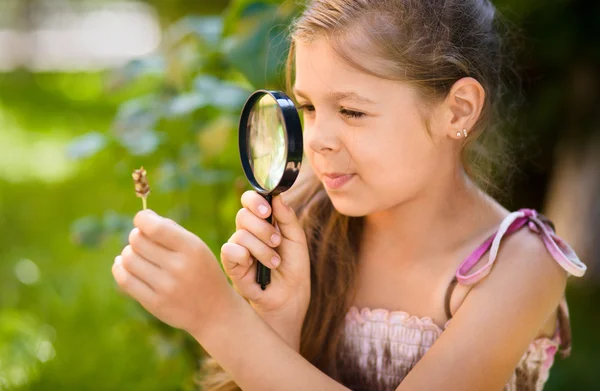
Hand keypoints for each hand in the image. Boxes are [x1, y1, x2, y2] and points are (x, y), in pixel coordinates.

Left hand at [112, 210, 232, 336]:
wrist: (214, 312)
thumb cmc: (203, 272)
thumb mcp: (198, 248)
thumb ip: (172, 231)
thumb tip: (142, 218)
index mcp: (192, 248)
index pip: (155, 228)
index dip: (142, 219)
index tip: (142, 219)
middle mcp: (179, 267)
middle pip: (137, 241)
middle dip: (136, 236)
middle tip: (143, 241)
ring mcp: (166, 287)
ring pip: (128, 259)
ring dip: (129, 252)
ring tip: (138, 255)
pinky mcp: (154, 304)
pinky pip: (125, 280)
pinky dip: (119, 268)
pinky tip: (123, 264)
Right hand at [220, 191, 309, 349]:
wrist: (290, 298)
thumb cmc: (293, 268)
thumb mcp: (296, 240)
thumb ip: (287, 217)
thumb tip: (278, 196)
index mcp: (263, 222)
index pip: (250, 201)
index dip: (255, 200)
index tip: (267, 209)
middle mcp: (247, 232)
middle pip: (243, 215)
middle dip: (264, 228)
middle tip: (277, 242)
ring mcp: (238, 248)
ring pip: (241, 234)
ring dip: (262, 249)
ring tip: (274, 263)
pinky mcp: (231, 265)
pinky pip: (230, 250)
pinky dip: (245, 256)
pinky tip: (257, 267)